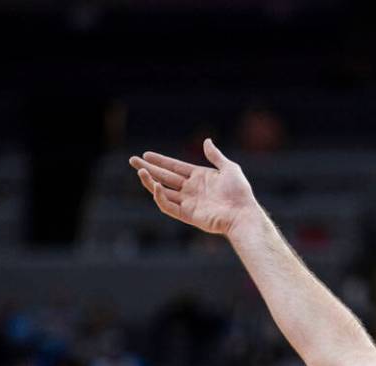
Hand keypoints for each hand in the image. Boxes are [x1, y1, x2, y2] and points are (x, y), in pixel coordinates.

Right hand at [130, 139, 258, 237]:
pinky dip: (160, 197)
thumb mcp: (229, 168)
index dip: (160, 161)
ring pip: (163, 191)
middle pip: (164, 177)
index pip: (174, 167)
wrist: (242, 213)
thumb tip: (206, 141)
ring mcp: (188, 202)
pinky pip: (169, 206)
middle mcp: (191, 189)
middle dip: (148, 168)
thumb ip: (215, 156)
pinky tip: (155, 186)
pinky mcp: (187, 215)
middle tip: (132, 160)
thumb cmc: (239, 192)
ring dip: (150, 181)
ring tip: (140, 171)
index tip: (146, 154)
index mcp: (199, 177)